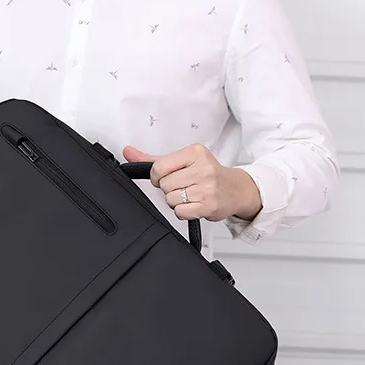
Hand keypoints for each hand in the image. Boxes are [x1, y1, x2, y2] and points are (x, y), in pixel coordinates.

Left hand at [122, 142, 260, 221]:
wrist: (236, 189)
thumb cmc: (208, 174)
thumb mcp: (183, 160)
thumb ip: (153, 159)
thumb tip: (128, 152)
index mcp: (195, 152)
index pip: (159, 167)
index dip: (157, 177)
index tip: (165, 178)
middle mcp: (203, 168)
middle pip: (165, 185)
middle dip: (170, 189)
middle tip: (184, 187)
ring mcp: (207, 187)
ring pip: (171, 199)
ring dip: (177, 201)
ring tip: (191, 195)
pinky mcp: (209, 205)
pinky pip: (180, 212)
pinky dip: (183, 211)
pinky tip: (194, 204)